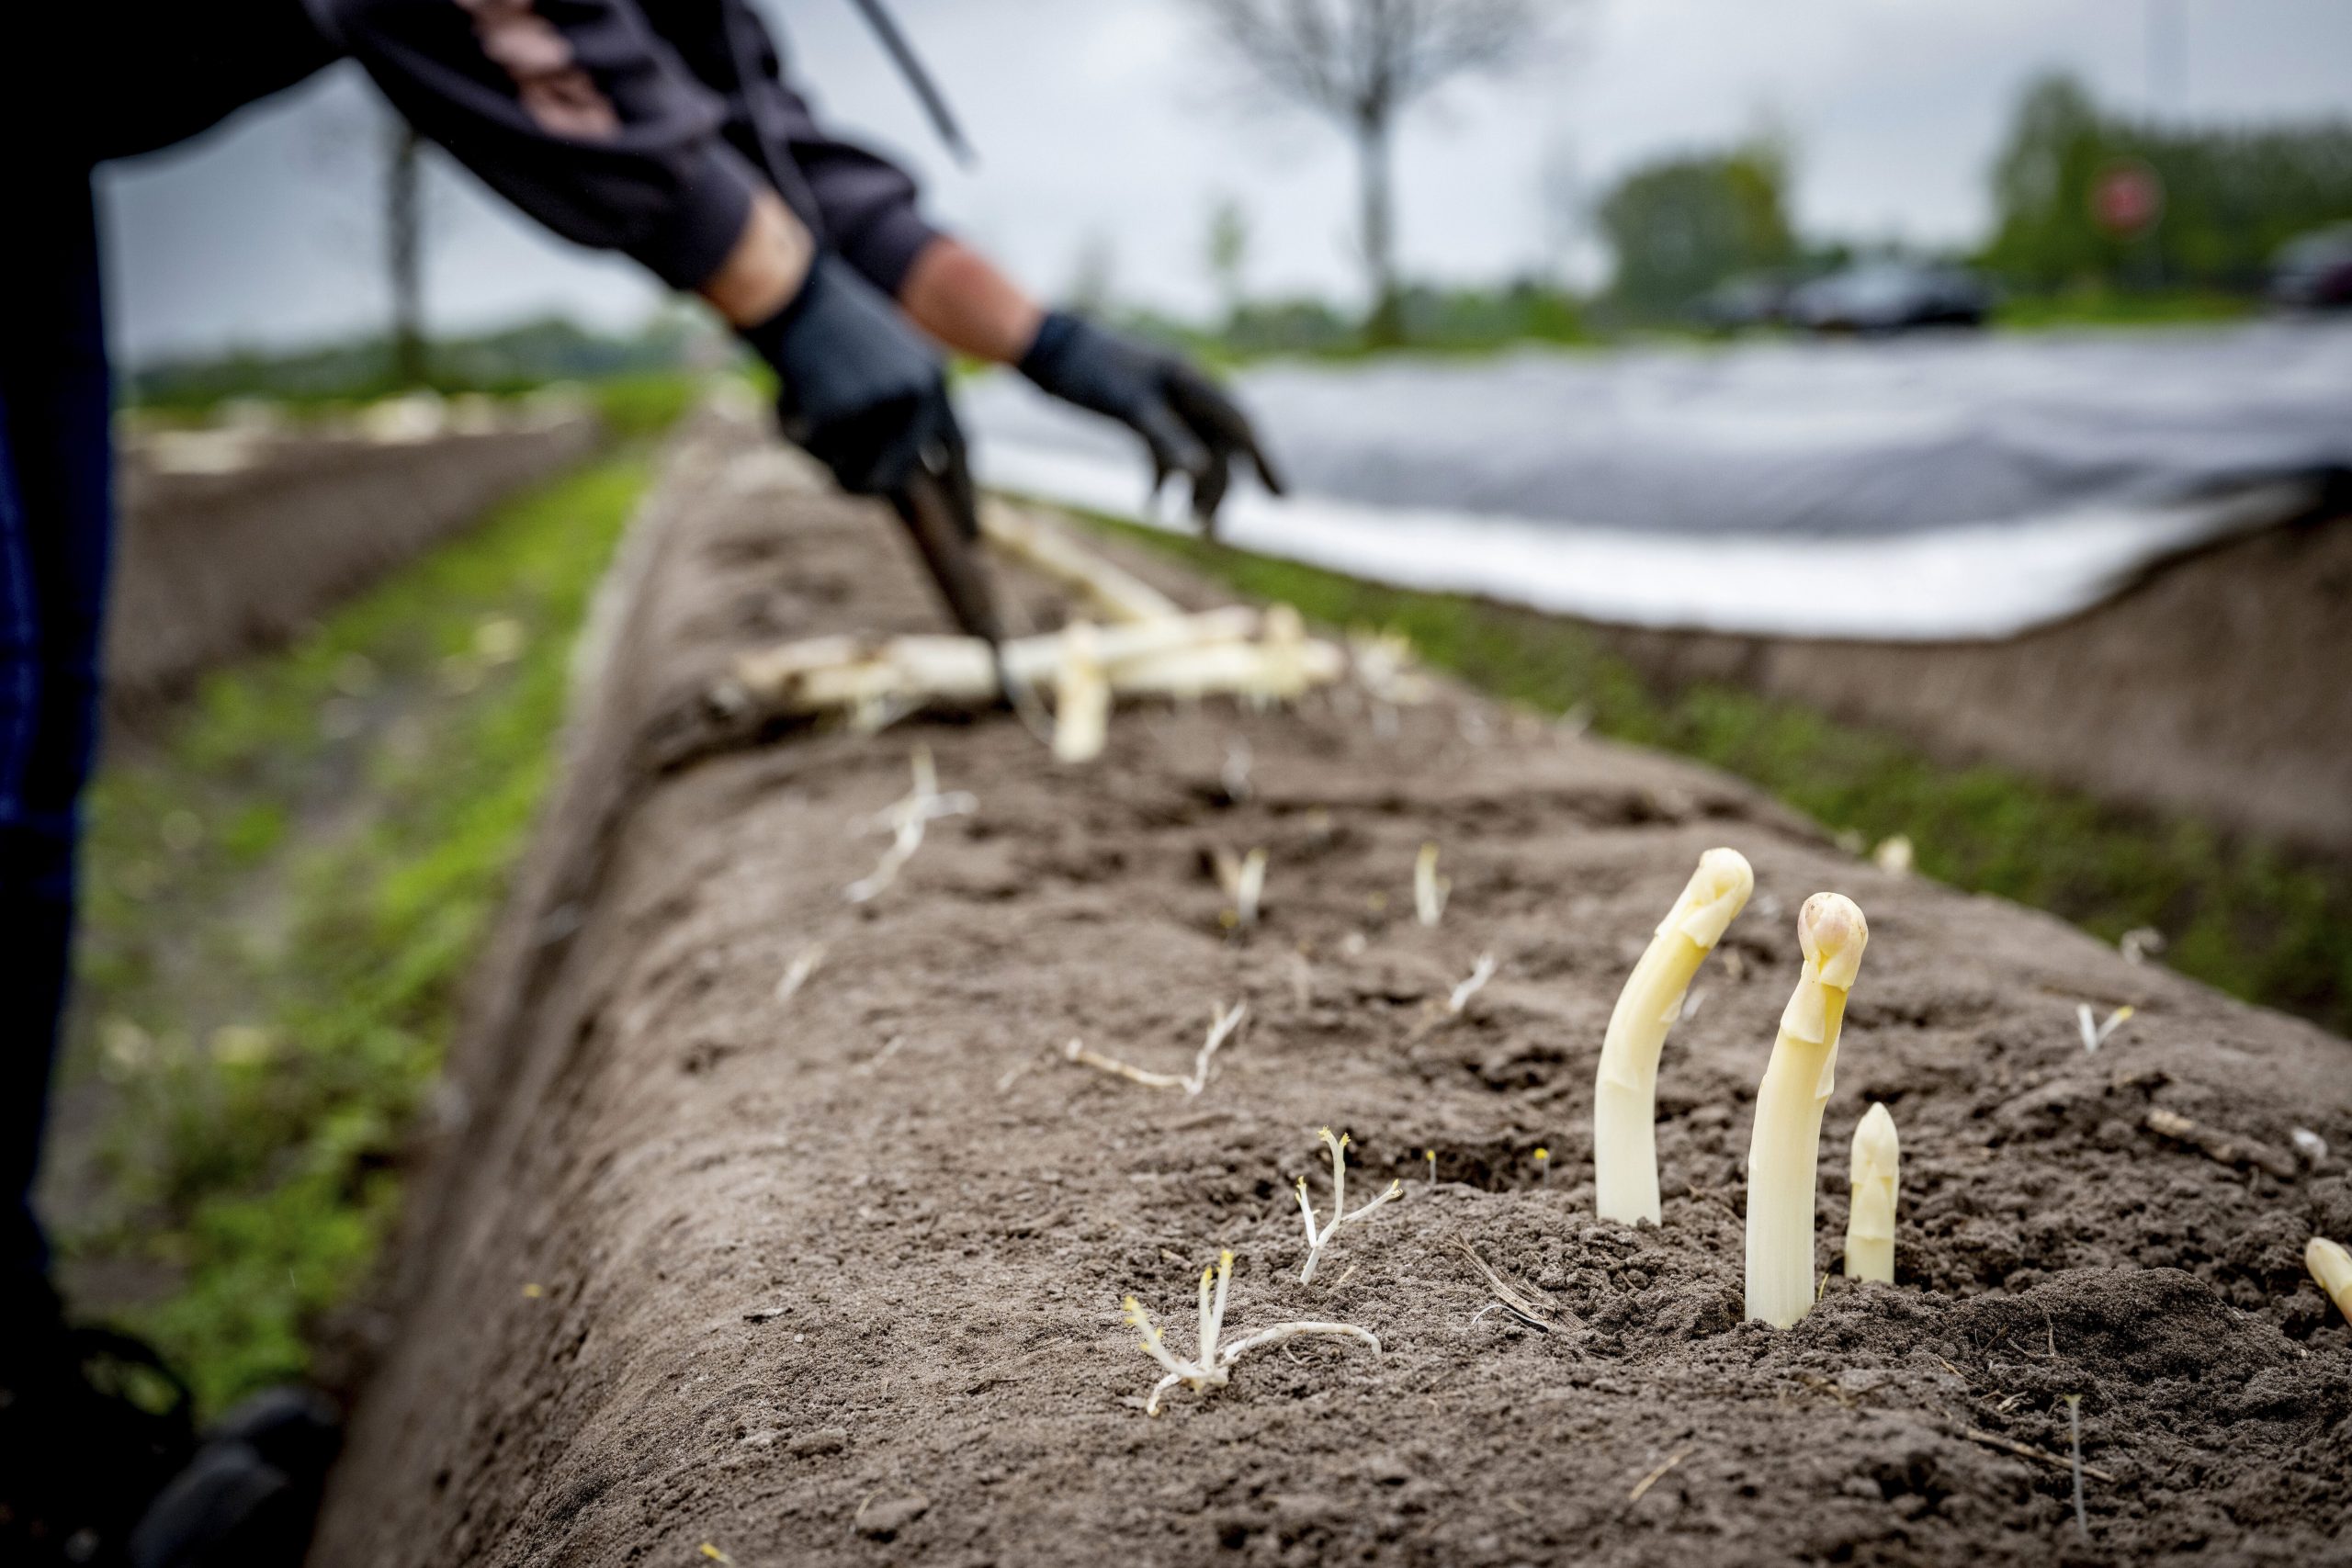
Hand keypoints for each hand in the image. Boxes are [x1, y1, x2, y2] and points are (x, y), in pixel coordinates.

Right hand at [740, 253, 964, 496]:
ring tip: (805, 417)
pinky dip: (791, 430)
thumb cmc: (828, 325)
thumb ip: (898, 411)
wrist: (790, 289)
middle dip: (859, 483)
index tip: (971, 536)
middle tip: (834, 474)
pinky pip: (814, 449)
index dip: (964, 498)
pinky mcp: (844, 408)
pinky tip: (787, 395)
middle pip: (895, 476)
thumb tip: (901, 479)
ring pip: (855, 472)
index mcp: (935, 378)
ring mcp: (882, 400)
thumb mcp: (882, 361)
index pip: (958, 452)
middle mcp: (918, 392)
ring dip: (823, 457)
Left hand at [1017, 312, 1284, 531]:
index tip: (1281, 501)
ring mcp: (1164, 402)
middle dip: (1219, 491)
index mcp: (1193, 383)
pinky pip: (1165, 450)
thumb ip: (1166, 438)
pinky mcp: (1141, 412)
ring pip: (1192, 453)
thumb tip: (1200, 475)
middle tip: (1213, 535)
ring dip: (1192, 490)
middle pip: (1218, 448)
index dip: (1263, 464)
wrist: (1047, 347)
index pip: (1241, 428)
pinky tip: (1153, 506)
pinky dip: (1163, 478)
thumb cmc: (1091, 370)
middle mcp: (1186, 393)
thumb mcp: (1129, 406)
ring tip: (1187, 527)